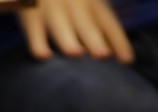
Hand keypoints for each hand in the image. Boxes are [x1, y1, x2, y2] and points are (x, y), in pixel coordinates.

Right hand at [17, 0, 133, 62]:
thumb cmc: (66, 2)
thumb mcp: (86, 6)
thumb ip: (98, 27)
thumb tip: (112, 55)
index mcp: (92, 3)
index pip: (108, 23)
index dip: (118, 41)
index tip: (127, 61)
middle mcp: (74, 4)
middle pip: (86, 24)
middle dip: (94, 39)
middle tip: (103, 55)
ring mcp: (51, 8)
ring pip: (60, 24)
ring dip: (68, 39)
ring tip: (76, 53)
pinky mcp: (30, 15)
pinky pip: (33, 29)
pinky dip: (37, 42)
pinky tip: (44, 56)